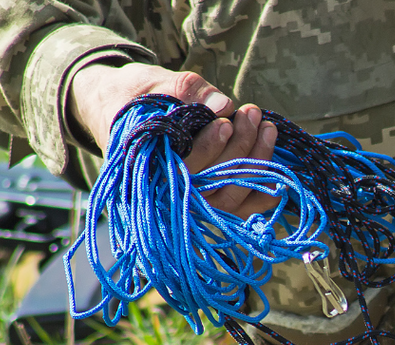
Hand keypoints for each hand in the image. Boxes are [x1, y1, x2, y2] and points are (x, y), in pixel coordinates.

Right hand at [67, 62, 277, 215]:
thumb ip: (185, 91)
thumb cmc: (133, 97)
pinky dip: (264, 193)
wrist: (116, 110)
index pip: (181, 172)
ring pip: (231, 199)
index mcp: (144, 171)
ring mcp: (190, 204)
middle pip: (212, 186)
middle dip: (239, 147)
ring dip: (256, 162)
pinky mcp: (209, 202)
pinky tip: (277, 167)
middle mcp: (166, 197)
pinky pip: (241, 209)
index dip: (207, 149)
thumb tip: (223, 105)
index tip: (225, 122)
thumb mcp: (151, 84)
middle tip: (251, 113)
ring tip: (265, 126)